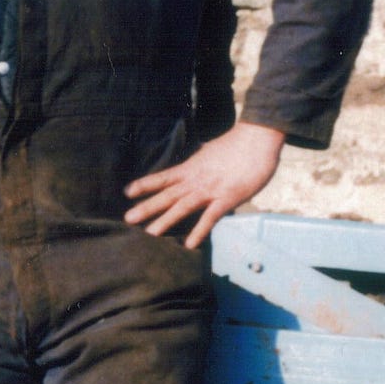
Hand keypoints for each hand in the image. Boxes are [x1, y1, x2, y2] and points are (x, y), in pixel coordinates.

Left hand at [124, 122, 286, 249]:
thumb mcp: (211, 151)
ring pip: (182, 206)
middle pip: (167, 195)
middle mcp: (196, 179)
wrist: (257, 138)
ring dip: (165, 220)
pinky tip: (188, 244)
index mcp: (192, 167)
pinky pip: (210, 217)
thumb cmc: (238, 144)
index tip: (127, 192)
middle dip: (147, 207)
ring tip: (149, 234)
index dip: (145, 184)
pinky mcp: (227, 198)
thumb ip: (200, 161)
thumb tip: (193, 163)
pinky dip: (199, 231)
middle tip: (127, 219)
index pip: (163, 177)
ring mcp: (210, 189)